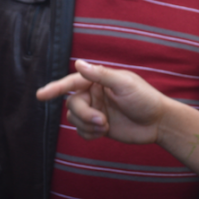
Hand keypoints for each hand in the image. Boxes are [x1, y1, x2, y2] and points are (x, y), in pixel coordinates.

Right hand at [36, 60, 168, 144]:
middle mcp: (94, 94)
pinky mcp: (98, 126)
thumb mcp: (124, 84)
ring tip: (105, 127)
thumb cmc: (145, 99)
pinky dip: (88, 135)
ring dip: (87, 126)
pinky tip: (103, 133)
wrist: (158, 123)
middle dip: (85, 115)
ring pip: (74, 119)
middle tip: (102, 121)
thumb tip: (78, 63)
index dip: (55, 88)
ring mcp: (95, 110)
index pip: (71, 82)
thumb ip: (100, 75)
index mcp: (98, 80)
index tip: (40, 95)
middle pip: (73, 105)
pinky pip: (81, 132)